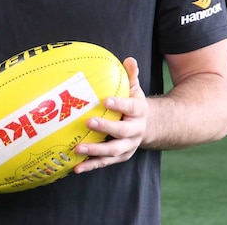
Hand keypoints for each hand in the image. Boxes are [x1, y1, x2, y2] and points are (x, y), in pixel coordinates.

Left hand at [72, 57, 146, 173]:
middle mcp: (135, 131)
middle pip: (122, 132)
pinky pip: (105, 163)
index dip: (120, 105)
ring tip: (78, 148)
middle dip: (106, 128)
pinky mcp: (120, 156)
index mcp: (139, 112)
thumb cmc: (134, 104)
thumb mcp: (135, 90)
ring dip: (95, 150)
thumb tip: (129, 59)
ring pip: (114, 151)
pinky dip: (91, 165)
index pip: (131, 108)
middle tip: (88, 122)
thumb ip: (131, 76)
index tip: (106, 100)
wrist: (150, 126)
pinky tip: (77, 167)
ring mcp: (128, 145)